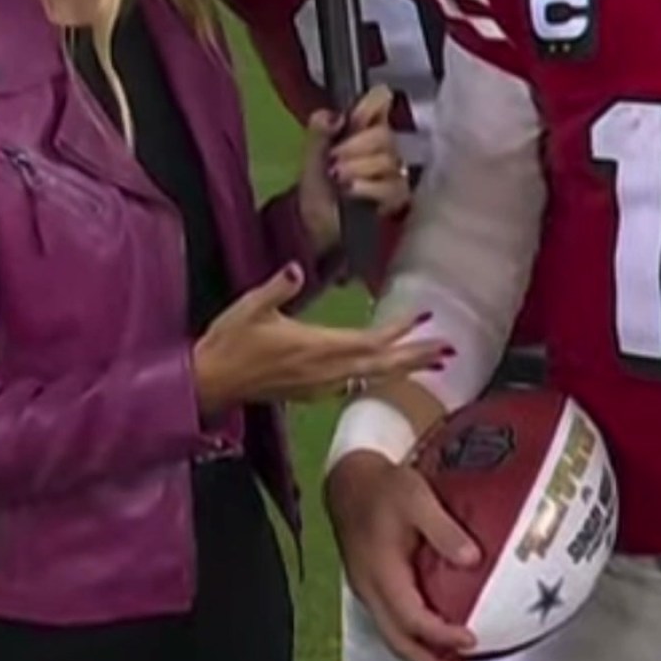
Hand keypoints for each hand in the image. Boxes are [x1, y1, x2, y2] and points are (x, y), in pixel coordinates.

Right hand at [190, 265, 449, 412]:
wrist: (210, 382)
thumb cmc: (229, 341)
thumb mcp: (250, 307)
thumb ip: (278, 288)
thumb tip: (297, 268)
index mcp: (316, 347)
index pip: (370, 341)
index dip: (401, 331)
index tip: (426, 317)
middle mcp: (326, 370)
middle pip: (382, 365)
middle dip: (417, 357)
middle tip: (450, 350)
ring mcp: (320, 385)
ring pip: (371, 377)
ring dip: (403, 369)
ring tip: (432, 361)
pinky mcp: (312, 392)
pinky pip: (354, 384)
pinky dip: (378, 375)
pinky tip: (386, 371)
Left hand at [299, 84, 411, 255]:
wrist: (320, 230)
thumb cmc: (318, 192)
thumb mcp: (310, 160)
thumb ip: (318, 133)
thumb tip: (332, 115)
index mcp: (362, 128)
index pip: (380, 100)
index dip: (369, 106)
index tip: (352, 123)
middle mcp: (383, 146)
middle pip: (383, 134)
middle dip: (355, 147)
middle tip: (333, 162)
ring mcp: (394, 171)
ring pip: (387, 159)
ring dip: (358, 168)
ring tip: (339, 180)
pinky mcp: (399, 195)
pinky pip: (392, 185)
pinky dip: (368, 187)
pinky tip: (352, 192)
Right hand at [326, 449, 482, 660]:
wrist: (349, 480)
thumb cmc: (385, 487)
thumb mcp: (417, 498)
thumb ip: (443, 529)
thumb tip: (473, 560)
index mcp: (381, 573)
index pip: (411, 619)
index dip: (441, 636)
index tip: (471, 640)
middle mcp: (370, 589)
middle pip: (397, 642)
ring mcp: (367, 589)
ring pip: (392, 635)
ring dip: (421, 654)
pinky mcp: (369, 585)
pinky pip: (391, 622)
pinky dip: (413, 636)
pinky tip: (435, 633)